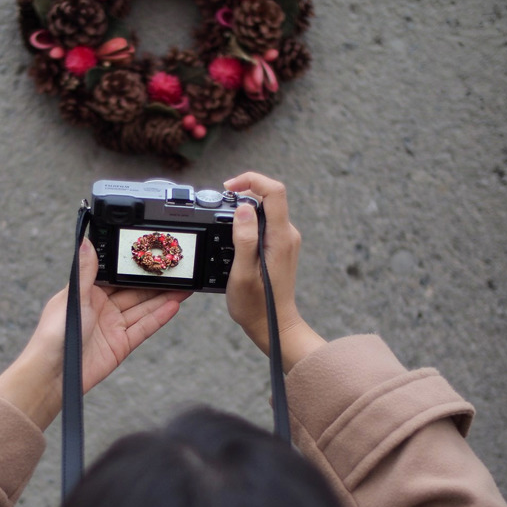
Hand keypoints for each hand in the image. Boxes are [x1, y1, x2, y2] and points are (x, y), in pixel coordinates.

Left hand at [0, 239, 188, 426]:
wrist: (53, 373)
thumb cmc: (54, 334)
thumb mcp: (74, 297)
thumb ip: (86, 271)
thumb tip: (86, 243)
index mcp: (88, 293)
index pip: (117, 277)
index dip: (135, 268)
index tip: (153, 257)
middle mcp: (102, 309)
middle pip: (135, 292)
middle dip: (155, 282)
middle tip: (176, 271)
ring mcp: (113, 327)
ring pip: (143, 308)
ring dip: (163, 298)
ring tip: (184, 287)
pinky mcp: (121, 345)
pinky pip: (144, 328)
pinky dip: (159, 317)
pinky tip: (173, 306)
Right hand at [224, 171, 324, 371]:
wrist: (273, 325)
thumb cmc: (256, 305)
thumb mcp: (243, 273)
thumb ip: (245, 239)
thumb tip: (244, 208)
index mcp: (280, 237)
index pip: (274, 191)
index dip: (251, 180)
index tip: (228, 188)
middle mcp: (287, 234)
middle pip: (269, 196)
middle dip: (243, 194)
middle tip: (219, 207)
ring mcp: (285, 240)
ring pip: (266, 209)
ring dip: (245, 209)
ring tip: (223, 223)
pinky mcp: (280, 246)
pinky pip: (265, 223)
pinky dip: (248, 222)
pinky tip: (233, 235)